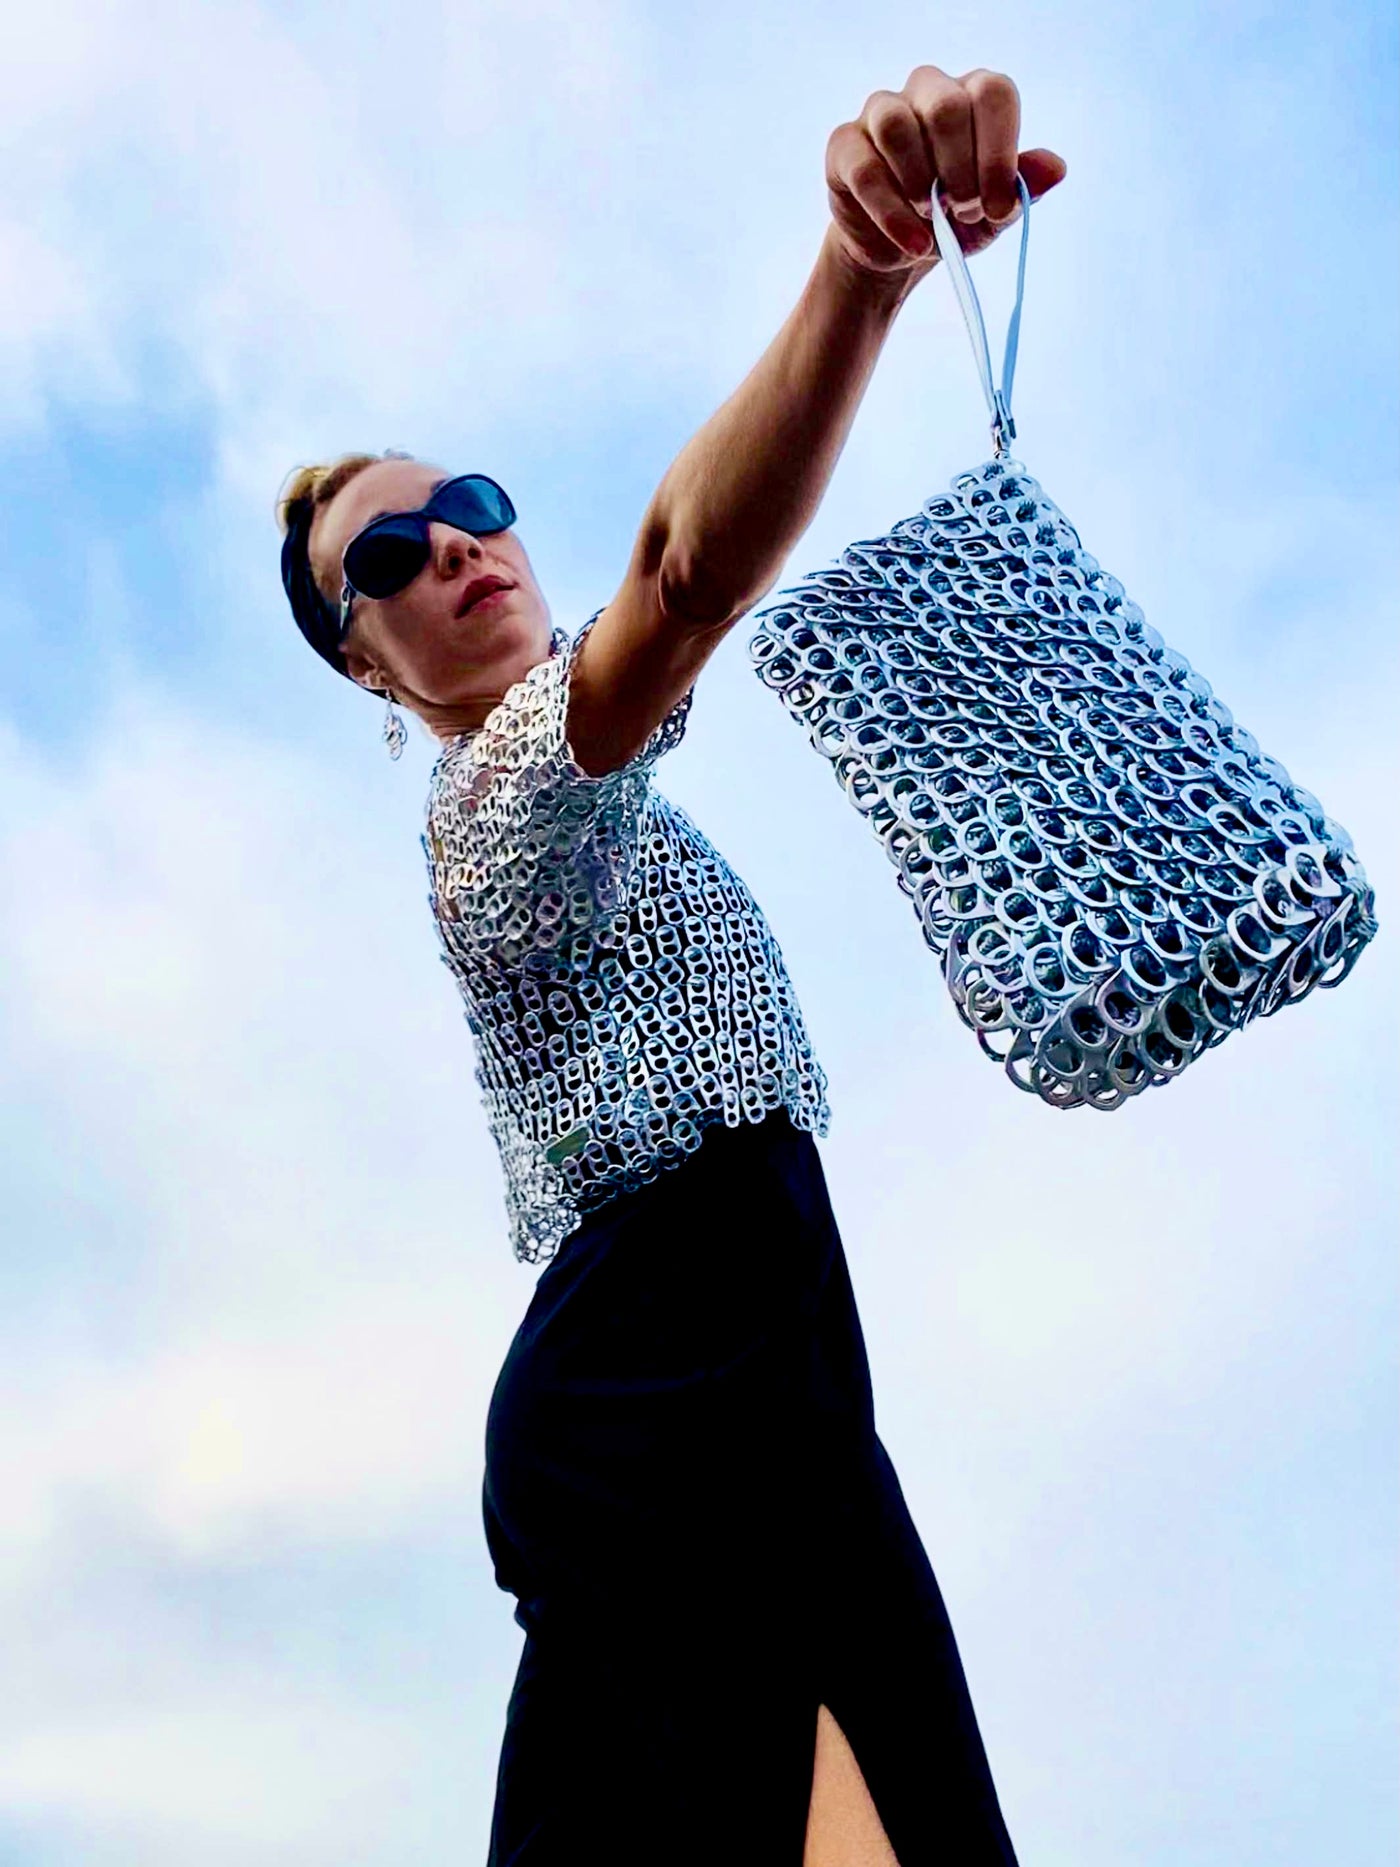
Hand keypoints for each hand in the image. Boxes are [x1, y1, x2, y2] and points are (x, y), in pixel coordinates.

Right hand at [824, 65, 1067, 283]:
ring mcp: (881, 113)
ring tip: (932, 220)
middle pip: (946, 106)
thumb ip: (1022, 188)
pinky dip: (892, 214)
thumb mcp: (995, 213)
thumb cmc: (953, 223)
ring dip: (921, 184)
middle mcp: (927, 91)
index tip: (997, 206)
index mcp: (971, 96)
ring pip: (897, 125)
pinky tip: (913, 243)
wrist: (901, 253)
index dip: (999, 151)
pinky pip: (865, 170)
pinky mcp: (845, 146)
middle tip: (964, 212)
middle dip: (960, 170)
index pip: (992, 93)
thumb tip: (1056, 167)